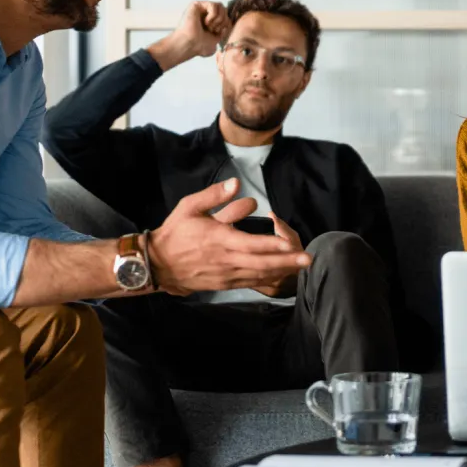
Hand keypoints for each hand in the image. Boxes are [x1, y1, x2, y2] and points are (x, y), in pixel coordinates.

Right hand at [147, 0, 229, 71]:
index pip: (226, 16)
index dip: (226, 25)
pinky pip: (213, 5)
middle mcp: (205, 13)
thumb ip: (223, 32)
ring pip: (220, 6)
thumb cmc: (198, 47)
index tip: (216, 33)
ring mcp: (200, 8)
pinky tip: (205, 22)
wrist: (188, 46)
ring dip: (218, 19)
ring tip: (208, 26)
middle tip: (213, 30)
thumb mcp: (215, 41)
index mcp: (210, 21)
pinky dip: (212, 16)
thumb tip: (226, 25)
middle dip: (222, 21)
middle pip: (225, 9)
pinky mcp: (196, 4)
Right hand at [147, 179, 310, 294]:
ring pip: (258, 275)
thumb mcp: (190, 206)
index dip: (272, 245)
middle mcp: (226, 260)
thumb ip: (215, 195)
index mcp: (219, 239)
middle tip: (308, 259)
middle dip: (286, 262)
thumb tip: (237, 183)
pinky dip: (267, 280)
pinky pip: (250, 283)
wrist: (158, 264)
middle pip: (261, 263)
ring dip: (281, 272)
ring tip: (301, 268)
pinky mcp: (224, 284)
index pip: (251, 244)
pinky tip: (280, 275)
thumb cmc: (176, 232)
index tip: (291, 243)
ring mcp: (226, 275)